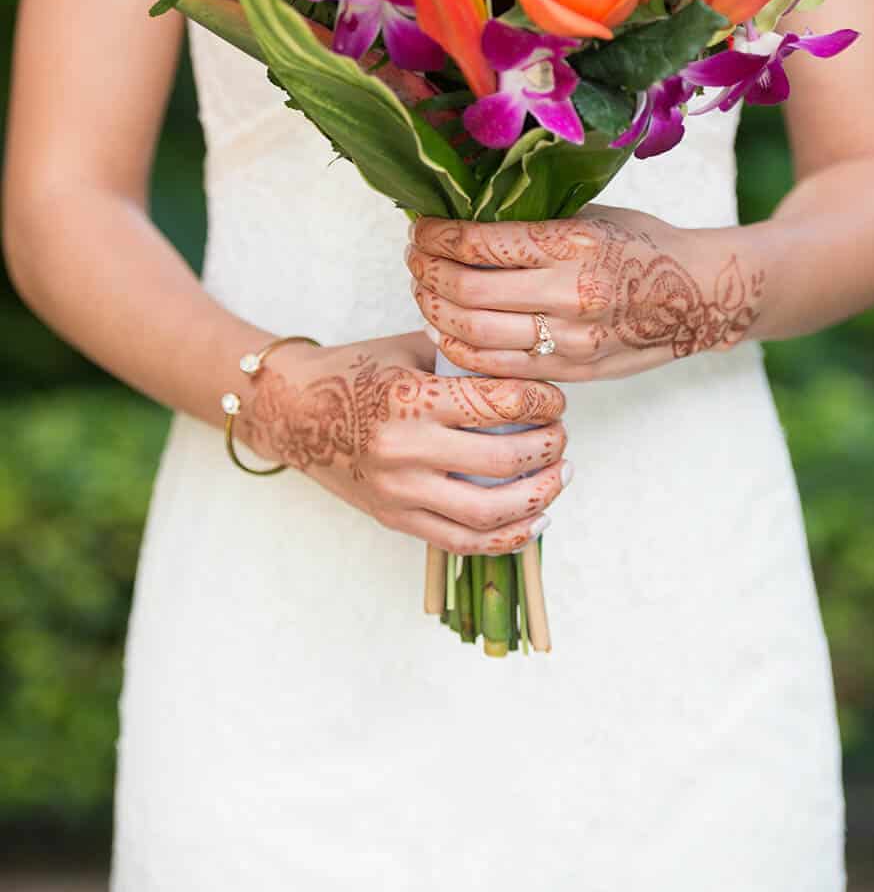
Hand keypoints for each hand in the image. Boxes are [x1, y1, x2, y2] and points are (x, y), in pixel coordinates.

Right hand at [233, 333, 567, 554]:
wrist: (294, 412)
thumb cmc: (356, 372)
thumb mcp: (409, 350)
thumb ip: (464, 360)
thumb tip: (531, 370)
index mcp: (410, 397)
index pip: (500, 404)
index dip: (542, 401)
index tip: (554, 398)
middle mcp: (404, 448)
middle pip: (502, 459)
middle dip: (548, 446)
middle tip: (561, 434)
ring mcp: (399, 490)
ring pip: (488, 511)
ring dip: (539, 495)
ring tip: (560, 475)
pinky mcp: (395, 518)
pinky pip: (462, 541)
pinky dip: (507, 537)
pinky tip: (536, 519)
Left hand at [406, 208, 764, 381]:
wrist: (700, 297)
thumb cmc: (643, 246)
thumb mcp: (593, 215)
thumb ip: (535, 220)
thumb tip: (465, 214)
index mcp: (573, 242)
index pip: (479, 242)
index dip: (435, 235)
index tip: (420, 227)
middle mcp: (569, 292)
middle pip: (466, 289)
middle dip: (425, 272)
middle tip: (414, 258)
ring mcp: (570, 338)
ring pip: (473, 333)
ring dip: (434, 310)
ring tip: (424, 291)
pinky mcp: (572, 371)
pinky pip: (497, 367)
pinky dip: (460, 348)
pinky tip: (447, 330)